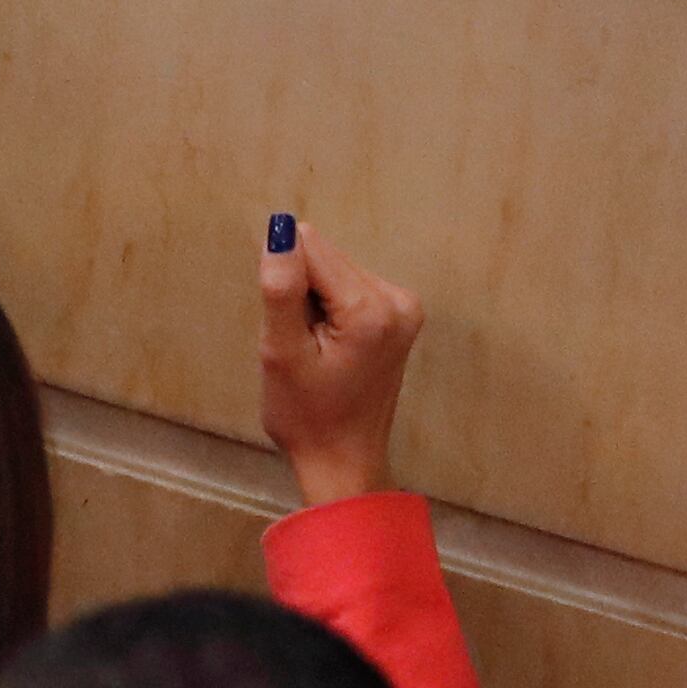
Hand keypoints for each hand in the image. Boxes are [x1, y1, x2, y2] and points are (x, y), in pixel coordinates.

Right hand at [258, 215, 424, 511]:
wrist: (342, 459)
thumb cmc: (306, 415)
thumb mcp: (281, 351)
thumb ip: (281, 288)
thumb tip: (281, 228)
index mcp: (373, 308)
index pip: (311, 252)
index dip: (286, 286)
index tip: (290, 329)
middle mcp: (399, 299)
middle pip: (326, 260)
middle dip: (302, 295)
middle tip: (303, 345)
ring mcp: (405, 307)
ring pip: (335, 273)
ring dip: (314, 304)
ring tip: (316, 351)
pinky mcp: (401, 315)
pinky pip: (349, 289)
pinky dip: (329, 311)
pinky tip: (330, 348)